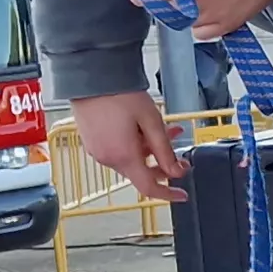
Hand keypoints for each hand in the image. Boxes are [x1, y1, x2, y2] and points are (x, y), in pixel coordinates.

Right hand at [68, 90, 187, 203]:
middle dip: (163, 164)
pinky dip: (135, 145)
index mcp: (123, 156)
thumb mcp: (151, 121)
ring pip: (131, 160)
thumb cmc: (119, 94)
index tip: (181, 194)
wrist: (91, 77)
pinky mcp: (93, 142)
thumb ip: (165, 150)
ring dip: (150, 150)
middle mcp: (108, 158)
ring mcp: (98, 151)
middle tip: (179, 154)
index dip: (168, 194)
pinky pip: (118, 151)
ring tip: (166, 130)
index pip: (148, 188)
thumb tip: (175, 171)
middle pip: (141, 173)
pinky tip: (143, 129)